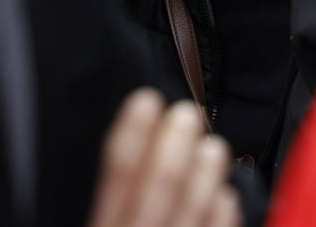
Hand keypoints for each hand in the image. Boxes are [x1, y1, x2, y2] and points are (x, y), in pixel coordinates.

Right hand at [87, 90, 240, 226]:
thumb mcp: (91, 222)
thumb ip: (106, 199)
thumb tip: (125, 150)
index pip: (117, 178)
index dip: (132, 135)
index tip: (146, 100)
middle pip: (160, 190)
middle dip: (175, 147)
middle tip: (186, 113)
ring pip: (194, 212)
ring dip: (206, 175)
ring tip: (212, 147)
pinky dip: (222, 213)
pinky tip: (224, 195)